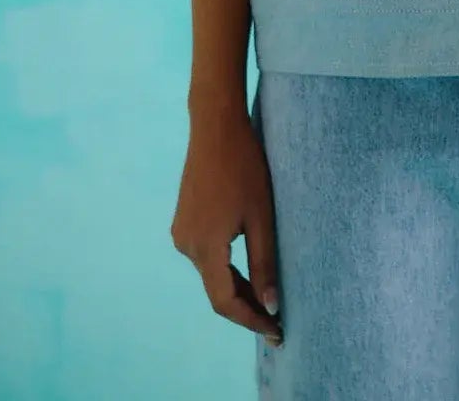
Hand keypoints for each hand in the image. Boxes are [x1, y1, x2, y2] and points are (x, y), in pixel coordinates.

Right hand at [170, 99, 283, 346]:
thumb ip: (264, 263)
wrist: (215, 126)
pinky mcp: (184, 221)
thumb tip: (269, 306)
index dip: (251, 321)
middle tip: (276, 322)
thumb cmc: (244, 167)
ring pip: (211, 274)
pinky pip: (206, 256)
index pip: (226, 302)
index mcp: (204, 247)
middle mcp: (186, 245)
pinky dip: (226, 268)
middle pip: (217, 291)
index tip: (276, 332)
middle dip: (246, 308)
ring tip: (265, 300)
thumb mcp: (261, 217)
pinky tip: (246, 270)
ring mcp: (181, 232)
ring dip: (237, 288)